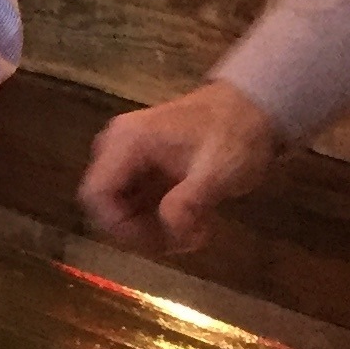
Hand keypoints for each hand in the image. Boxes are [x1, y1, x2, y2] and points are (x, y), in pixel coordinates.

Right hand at [77, 80, 281, 254]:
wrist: (253, 106)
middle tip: (178, 241)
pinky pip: (135, 198)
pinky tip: (189, 221)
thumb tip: (170, 233)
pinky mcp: (143, 162)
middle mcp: (118, 145)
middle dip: (138, 230)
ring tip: (190, 232)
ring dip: (149, 226)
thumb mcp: (216, 173)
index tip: (157, 242)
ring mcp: (129, 153)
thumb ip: (188, 204)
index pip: (96, 193)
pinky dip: (157, 216)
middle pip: (105, 202)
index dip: (119, 226)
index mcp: (127, 142)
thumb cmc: (234, 136)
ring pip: (119, 203)